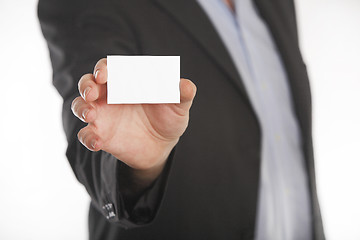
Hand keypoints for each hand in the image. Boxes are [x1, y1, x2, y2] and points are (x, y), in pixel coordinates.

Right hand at [71, 58, 195, 173]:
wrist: (163, 145)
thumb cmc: (169, 118)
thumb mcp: (178, 106)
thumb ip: (182, 95)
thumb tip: (186, 86)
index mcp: (127, 82)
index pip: (110, 68)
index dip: (104, 68)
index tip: (104, 74)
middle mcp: (110, 96)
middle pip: (88, 84)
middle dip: (86, 85)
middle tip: (91, 93)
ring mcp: (103, 116)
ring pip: (80, 106)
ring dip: (81, 108)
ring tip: (90, 115)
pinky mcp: (101, 135)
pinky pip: (86, 135)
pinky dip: (87, 138)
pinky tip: (97, 142)